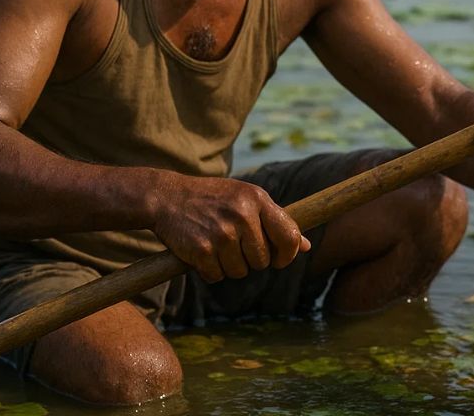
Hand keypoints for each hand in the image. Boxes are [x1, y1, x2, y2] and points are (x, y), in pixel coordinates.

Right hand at [151, 175, 309, 282]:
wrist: (166, 197)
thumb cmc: (213, 199)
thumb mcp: (246, 199)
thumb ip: (275, 221)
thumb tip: (306, 246)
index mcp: (257, 199)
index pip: (290, 237)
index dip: (288, 255)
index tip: (279, 259)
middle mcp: (242, 215)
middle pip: (263, 261)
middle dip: (251, 260)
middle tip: (235, 245)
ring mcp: (221, 233)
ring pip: (240, 272)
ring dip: (229, 266)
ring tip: (217, 245)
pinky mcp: (202, 250)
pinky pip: (217, 276)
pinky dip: (210, 271)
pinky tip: (203, 252)